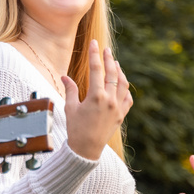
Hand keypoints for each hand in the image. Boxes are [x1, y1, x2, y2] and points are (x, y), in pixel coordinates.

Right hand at [63, 40, 132, 160]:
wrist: (86, 150)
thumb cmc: (75, 129)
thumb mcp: (70, 108)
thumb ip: (70, 90)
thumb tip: (65, 77)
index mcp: (96, 96)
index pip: (96, 69)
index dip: (95, 54)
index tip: (95, 43)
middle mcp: (110, 100)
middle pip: (112, 73)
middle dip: (109, 59)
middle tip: (106, 49)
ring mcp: (118, 108)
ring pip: (123, 84)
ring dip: (119, 72)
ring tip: (115, 64)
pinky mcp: (121, 115)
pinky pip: (128, 98)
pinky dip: (125, 89)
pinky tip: (121, 84)